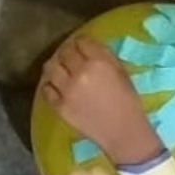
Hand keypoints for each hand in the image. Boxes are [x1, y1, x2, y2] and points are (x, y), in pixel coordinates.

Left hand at [40, 35, 157, 162]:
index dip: (81, 42)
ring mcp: (67, 90)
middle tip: (70, 56)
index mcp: (99, 62)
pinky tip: (56, 86)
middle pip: (64, 52)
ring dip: (55, 65)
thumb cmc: (129, 102)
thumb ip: (106, 57)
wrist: (123, 132)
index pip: (81, 42)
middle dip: (67, 52)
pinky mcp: (59, 106)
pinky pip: (46, 89)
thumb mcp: (122, 72)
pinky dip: (50, 85)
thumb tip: (90, 47)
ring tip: (60, 69)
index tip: (81, 46)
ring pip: (51, 68)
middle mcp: (80, 72)